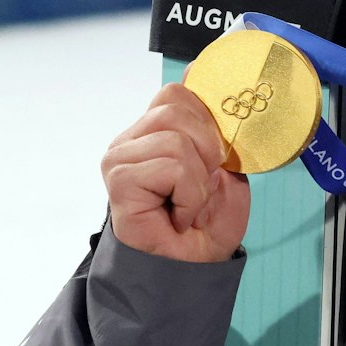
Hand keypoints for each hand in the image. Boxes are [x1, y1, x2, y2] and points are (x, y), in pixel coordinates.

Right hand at [101, 81, 250, 263]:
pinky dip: (189, 195)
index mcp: (154, 131)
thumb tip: (198, 76)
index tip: (216, 156)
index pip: (176, 93)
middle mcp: (132, 140)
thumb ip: (214, 127)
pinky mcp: (119, 180)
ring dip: (198, 180)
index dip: (206, 119)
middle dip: (206, 149)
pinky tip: (179, 215)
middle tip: (202, 185)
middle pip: (176, 108)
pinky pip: (171, 166)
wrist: (194, 269)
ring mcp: (120, 158)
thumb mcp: (225, 168)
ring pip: (176, 139)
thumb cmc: (207, 223)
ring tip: (189, 204)